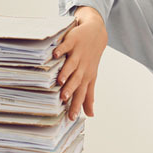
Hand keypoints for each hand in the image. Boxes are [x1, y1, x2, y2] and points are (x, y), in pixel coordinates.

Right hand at [53, 5, 108, 119]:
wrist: (97, 34)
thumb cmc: (91, 59)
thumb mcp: (91, 77)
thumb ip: (89, 96)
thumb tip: (90, 114)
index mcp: (86, 76)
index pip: (82, 93)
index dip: (77, 105)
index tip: (71, 117)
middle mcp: (83, 67)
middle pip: (77, 80)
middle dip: (70, 89)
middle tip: (63, 99)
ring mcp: (78, 54)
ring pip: (72, 65)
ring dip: (66, 72)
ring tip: (60, 80)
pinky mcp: (73, 42)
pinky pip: (66, 46)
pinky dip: (61, 50)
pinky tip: (55, 55)